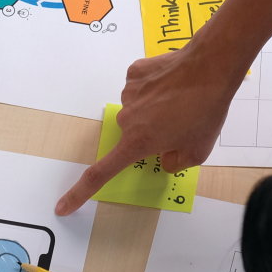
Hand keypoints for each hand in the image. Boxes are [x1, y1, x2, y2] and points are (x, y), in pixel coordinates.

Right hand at [56, 45, 240, 214]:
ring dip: (154, 110)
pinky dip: (154, 89)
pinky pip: (140, 88)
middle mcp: (127, 120)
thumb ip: (175, 163)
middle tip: (180, 124)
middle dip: (152, 135)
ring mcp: (129, 94)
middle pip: (133, 135)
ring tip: (181, 101)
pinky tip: (172, 84)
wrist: (209, 65)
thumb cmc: (205, 110)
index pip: (100, 174)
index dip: (79, 193)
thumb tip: (163, 158)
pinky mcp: (135, 73)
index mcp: (137, 143)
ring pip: (138, 111)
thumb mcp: (198, 151)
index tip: (62, 206)